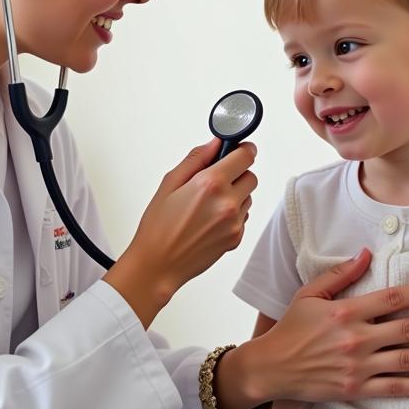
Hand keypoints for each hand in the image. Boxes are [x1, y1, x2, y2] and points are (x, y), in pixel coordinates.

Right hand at [105, 138, 256, 326]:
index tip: (239, 149)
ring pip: (248, 197)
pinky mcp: (237, 238)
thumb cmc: (158, 227)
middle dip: (237, 173)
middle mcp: (227, 203)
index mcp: (210, 184)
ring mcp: (235, 223)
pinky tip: (209, 219)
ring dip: (235, 194)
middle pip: (251, 176)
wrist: (158, 265)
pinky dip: (232, 214)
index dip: (243, 149)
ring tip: (208, 204)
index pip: (245, 156)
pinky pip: (243, 216)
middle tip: (216, 179)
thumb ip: (196, 159)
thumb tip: (215, 143)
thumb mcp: (170, 183)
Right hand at [214, 250, 408, 408]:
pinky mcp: (356, 388)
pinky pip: (395, 388)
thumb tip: (366, 253)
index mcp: (346, 311)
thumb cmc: (291, 329)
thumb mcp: (309, 294)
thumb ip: (340, 274)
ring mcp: (357, 365)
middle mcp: (356, 338)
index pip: (393, 299)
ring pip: (408, 360)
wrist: (271, 367)